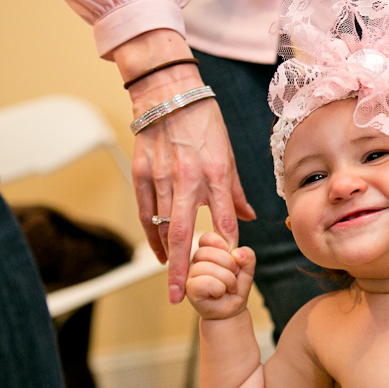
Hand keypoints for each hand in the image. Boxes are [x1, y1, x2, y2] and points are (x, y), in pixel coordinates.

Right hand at [115, 30, 255, 303]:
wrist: (168, 91)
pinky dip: (152, 232)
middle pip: (184, 232)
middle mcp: (187, 178)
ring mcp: (159, 176)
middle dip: (183, 268)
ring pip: (162, 225)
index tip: (230, 267)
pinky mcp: (140, 171)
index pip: (223, 218)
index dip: (227, 245)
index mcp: (214, 172)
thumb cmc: (204, 121)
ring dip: (168, 254)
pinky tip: (159, 250)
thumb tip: (249, 218)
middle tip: (181, 296)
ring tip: (174, 278)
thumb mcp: (228, 153)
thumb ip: (236, 191)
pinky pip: (145, 211)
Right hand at [186, 232, 255, 319]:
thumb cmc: (235, 288)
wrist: (230, 310)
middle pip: (208, 252)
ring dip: (227, 279)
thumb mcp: (247, 269)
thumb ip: (247, 256)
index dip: (221, 244)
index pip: (207, 237)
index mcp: (207, 251)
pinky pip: (204, 282)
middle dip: (229, 264)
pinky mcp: (189, 288)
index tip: (233, 256)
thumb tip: (237, 253)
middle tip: (234, 275)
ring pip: (207, 267)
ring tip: (229, 287)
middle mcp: (195, 261)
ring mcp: (189, 275)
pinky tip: (219, 293)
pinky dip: (219, 288)